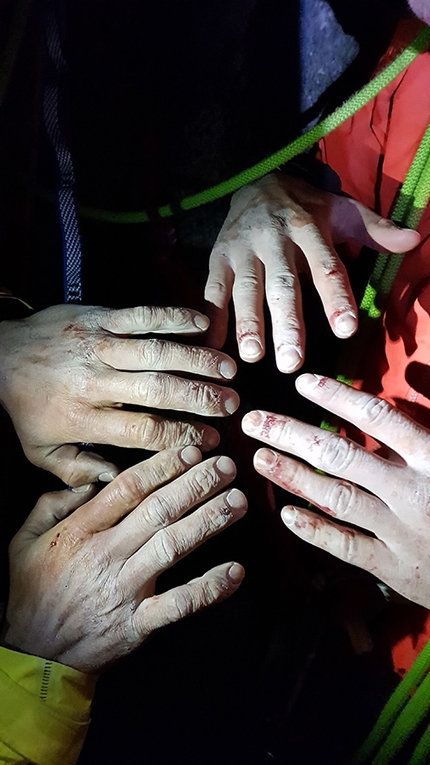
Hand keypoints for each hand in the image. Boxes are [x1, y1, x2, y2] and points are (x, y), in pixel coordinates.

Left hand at [0, 304, 239, 485]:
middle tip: (232, 404)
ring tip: (229, 369)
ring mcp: (99, 345)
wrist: (0, 353)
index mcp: (83, 418)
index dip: (183, 435)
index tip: (211, 440)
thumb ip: (79, 472)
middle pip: (158, 389)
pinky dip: (174, 317)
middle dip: (201, 397)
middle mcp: (95, 381)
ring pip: (157, 351)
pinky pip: (142, 315)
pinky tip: (202, 324)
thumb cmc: (26, 405)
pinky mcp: (100, 317)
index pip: (144, 429)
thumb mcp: (41, 451)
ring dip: (197, 359)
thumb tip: (119, 481)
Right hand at [3, 446, 245, 671]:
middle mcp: (107, 554)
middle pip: (159, 510)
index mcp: (81, 530)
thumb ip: (51, 505)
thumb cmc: (33, 592)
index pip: (129, 488)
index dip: (164, 466)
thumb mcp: (24, 540)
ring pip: (173, 547)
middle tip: (226, 467)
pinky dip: (209, 587)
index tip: (191, 451)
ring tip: (237, 503)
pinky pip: (179, 603)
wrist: (34, 653)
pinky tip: (235, 571)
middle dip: (197, 485)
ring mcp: (125, 589)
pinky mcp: (138, 622)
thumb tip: (88, 482)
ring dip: (209, 522)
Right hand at [205, 172, 419, 371]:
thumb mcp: (341, 210)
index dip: (336, 296)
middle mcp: (273, 239)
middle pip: (282, 285)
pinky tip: (215, 345)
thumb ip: (375, 230)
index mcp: (308, 227)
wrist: (254, 179)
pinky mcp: (217, 258)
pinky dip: (213, 317)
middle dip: (287, 324)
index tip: (345, 329)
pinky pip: (213, 290)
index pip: (326, 266)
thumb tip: (414, 239)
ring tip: (253, 356)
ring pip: (245, 290)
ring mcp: (241, 249)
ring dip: (248, 324)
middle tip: (292, 363)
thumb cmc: (304, 206)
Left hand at [242, 374, 429, 608]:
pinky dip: (315, 530)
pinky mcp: (394, 567)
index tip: (302, 383)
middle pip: (342, 456)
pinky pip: (347, 546)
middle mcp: (413, 491)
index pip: (378, 418)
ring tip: (260, 459)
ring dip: (292, 477)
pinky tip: (286, 515)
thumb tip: (410, 379)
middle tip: (255, 421)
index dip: (336, 398)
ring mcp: (401, 531)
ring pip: (336, 498)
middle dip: (293, 435)